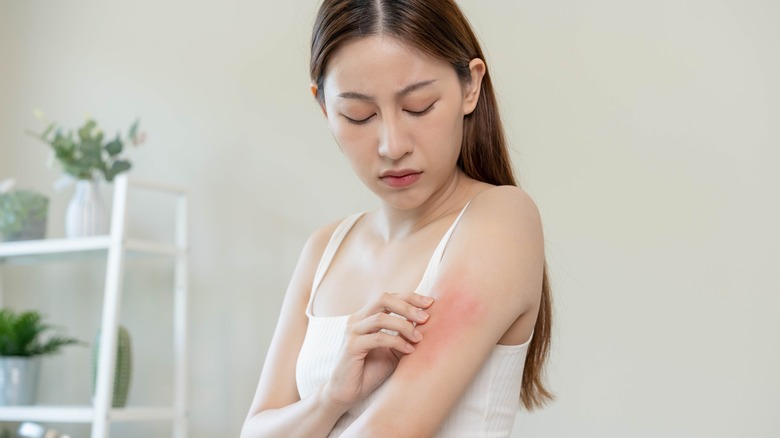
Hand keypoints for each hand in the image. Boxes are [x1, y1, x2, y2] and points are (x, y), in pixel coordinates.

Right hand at [323, 292, 433, 407]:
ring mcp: (352, 331)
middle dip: (408, 306)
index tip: (430, 303)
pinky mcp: (351, 346)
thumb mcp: (393, 350)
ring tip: (419, 338)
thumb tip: (427, 324)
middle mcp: (357, 319)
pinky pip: (378, 338)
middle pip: (383, 299)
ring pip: (381, 318)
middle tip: (425, 317)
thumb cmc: (370, 370)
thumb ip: (404, 336)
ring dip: (404, 326)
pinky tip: (409, 350)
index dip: (410, 297)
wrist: (347, 392)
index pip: (389, 298)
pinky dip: (397, 342)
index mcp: (366, 316)